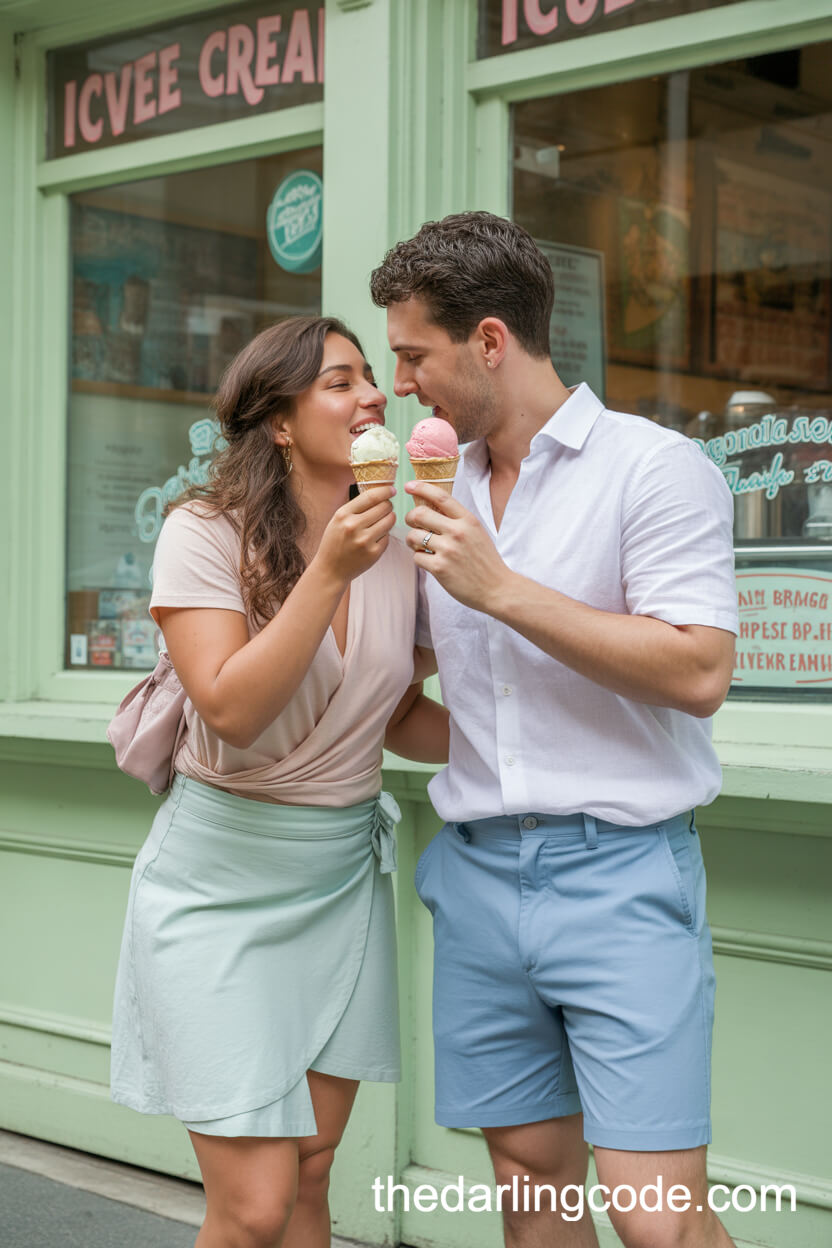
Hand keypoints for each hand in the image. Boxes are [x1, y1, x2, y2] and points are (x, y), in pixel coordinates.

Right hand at [314, 485, 395, 585]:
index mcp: (343, 515)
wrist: (330, 570)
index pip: (371, 496)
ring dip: (390, 518)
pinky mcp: (373, 553)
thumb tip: (379, 494)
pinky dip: (385, 535)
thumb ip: (355, 508)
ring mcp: (364, 541)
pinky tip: (376, 538)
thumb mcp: (338, 520)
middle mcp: (353, 526)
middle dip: (388, 506)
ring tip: (383, 521)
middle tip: (386, 508)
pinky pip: (388, 537)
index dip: (385, 491)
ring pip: (389, 521)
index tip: (392, 490)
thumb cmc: (335, 542)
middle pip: (384, 507)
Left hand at [404, 482, 510, 611]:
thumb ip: (458, 521)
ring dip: (413, 541)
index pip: (440, 497)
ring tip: (423, 548)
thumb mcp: (477, 533)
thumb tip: (431, 509)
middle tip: (414, 525)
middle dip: (411, 518)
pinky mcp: (439, 568)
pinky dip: (420, 559)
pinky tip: (431, 562)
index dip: (421, 488)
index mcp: (468, 520)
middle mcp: (457, 532)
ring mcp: (448, 550)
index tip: (409, 486)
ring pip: (413, 536)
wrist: (497, 589)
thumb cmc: (486, 562)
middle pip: (420, 514)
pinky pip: (416, 557)